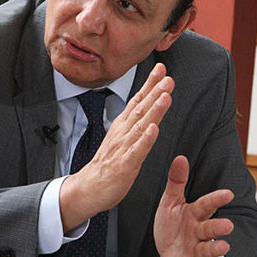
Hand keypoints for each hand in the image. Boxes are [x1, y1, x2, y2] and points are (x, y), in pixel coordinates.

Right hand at [60, 63, 173, 230]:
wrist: (88, 188)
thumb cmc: (107, 165)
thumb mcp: (121, 138)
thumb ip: (133, 123)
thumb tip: (145, 107)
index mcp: (122, 126)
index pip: (137, 101)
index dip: (149, 84)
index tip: (161, 68)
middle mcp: (123, 133)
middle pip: (140, 108)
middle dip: (155, 91)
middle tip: (167, 77)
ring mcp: (123, 148)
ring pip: (141, 125)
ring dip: (154, 109)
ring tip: (165, 95)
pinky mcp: (125, 164)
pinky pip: (137, 150)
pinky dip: (146, 139)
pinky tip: (154, 128)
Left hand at [154, 156, 233, 256]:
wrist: (167, 254)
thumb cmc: (172, 226)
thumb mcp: (171, 202)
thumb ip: (176, 181)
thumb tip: (181, 157)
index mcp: (194, 215)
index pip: (206, 205)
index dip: (216, 200)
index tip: (228, 193)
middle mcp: (198, 232)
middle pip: (209, 228)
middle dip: (218, 227)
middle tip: (227, 224)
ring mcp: (196, 251)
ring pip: (207, 249)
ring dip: (215, 249)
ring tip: (223, 246)